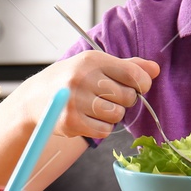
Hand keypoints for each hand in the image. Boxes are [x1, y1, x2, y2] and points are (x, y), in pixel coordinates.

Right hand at [23, 49, 160, 139]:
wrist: (35, 98)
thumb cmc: (70, 79)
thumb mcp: (94, 65)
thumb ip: (127, 66)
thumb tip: (155, 69)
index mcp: (92, 59)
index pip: (133, 74)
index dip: (142, 84)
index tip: (136, 86)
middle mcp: (83, 77)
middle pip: (128, 97)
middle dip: (123, 100)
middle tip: (106, 97)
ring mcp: (76, 100)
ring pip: (117, 115)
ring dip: (112, 115)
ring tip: (96, 108)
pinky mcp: (71, 121)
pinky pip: (104, 130)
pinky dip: (100, 127)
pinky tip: (88, 118)